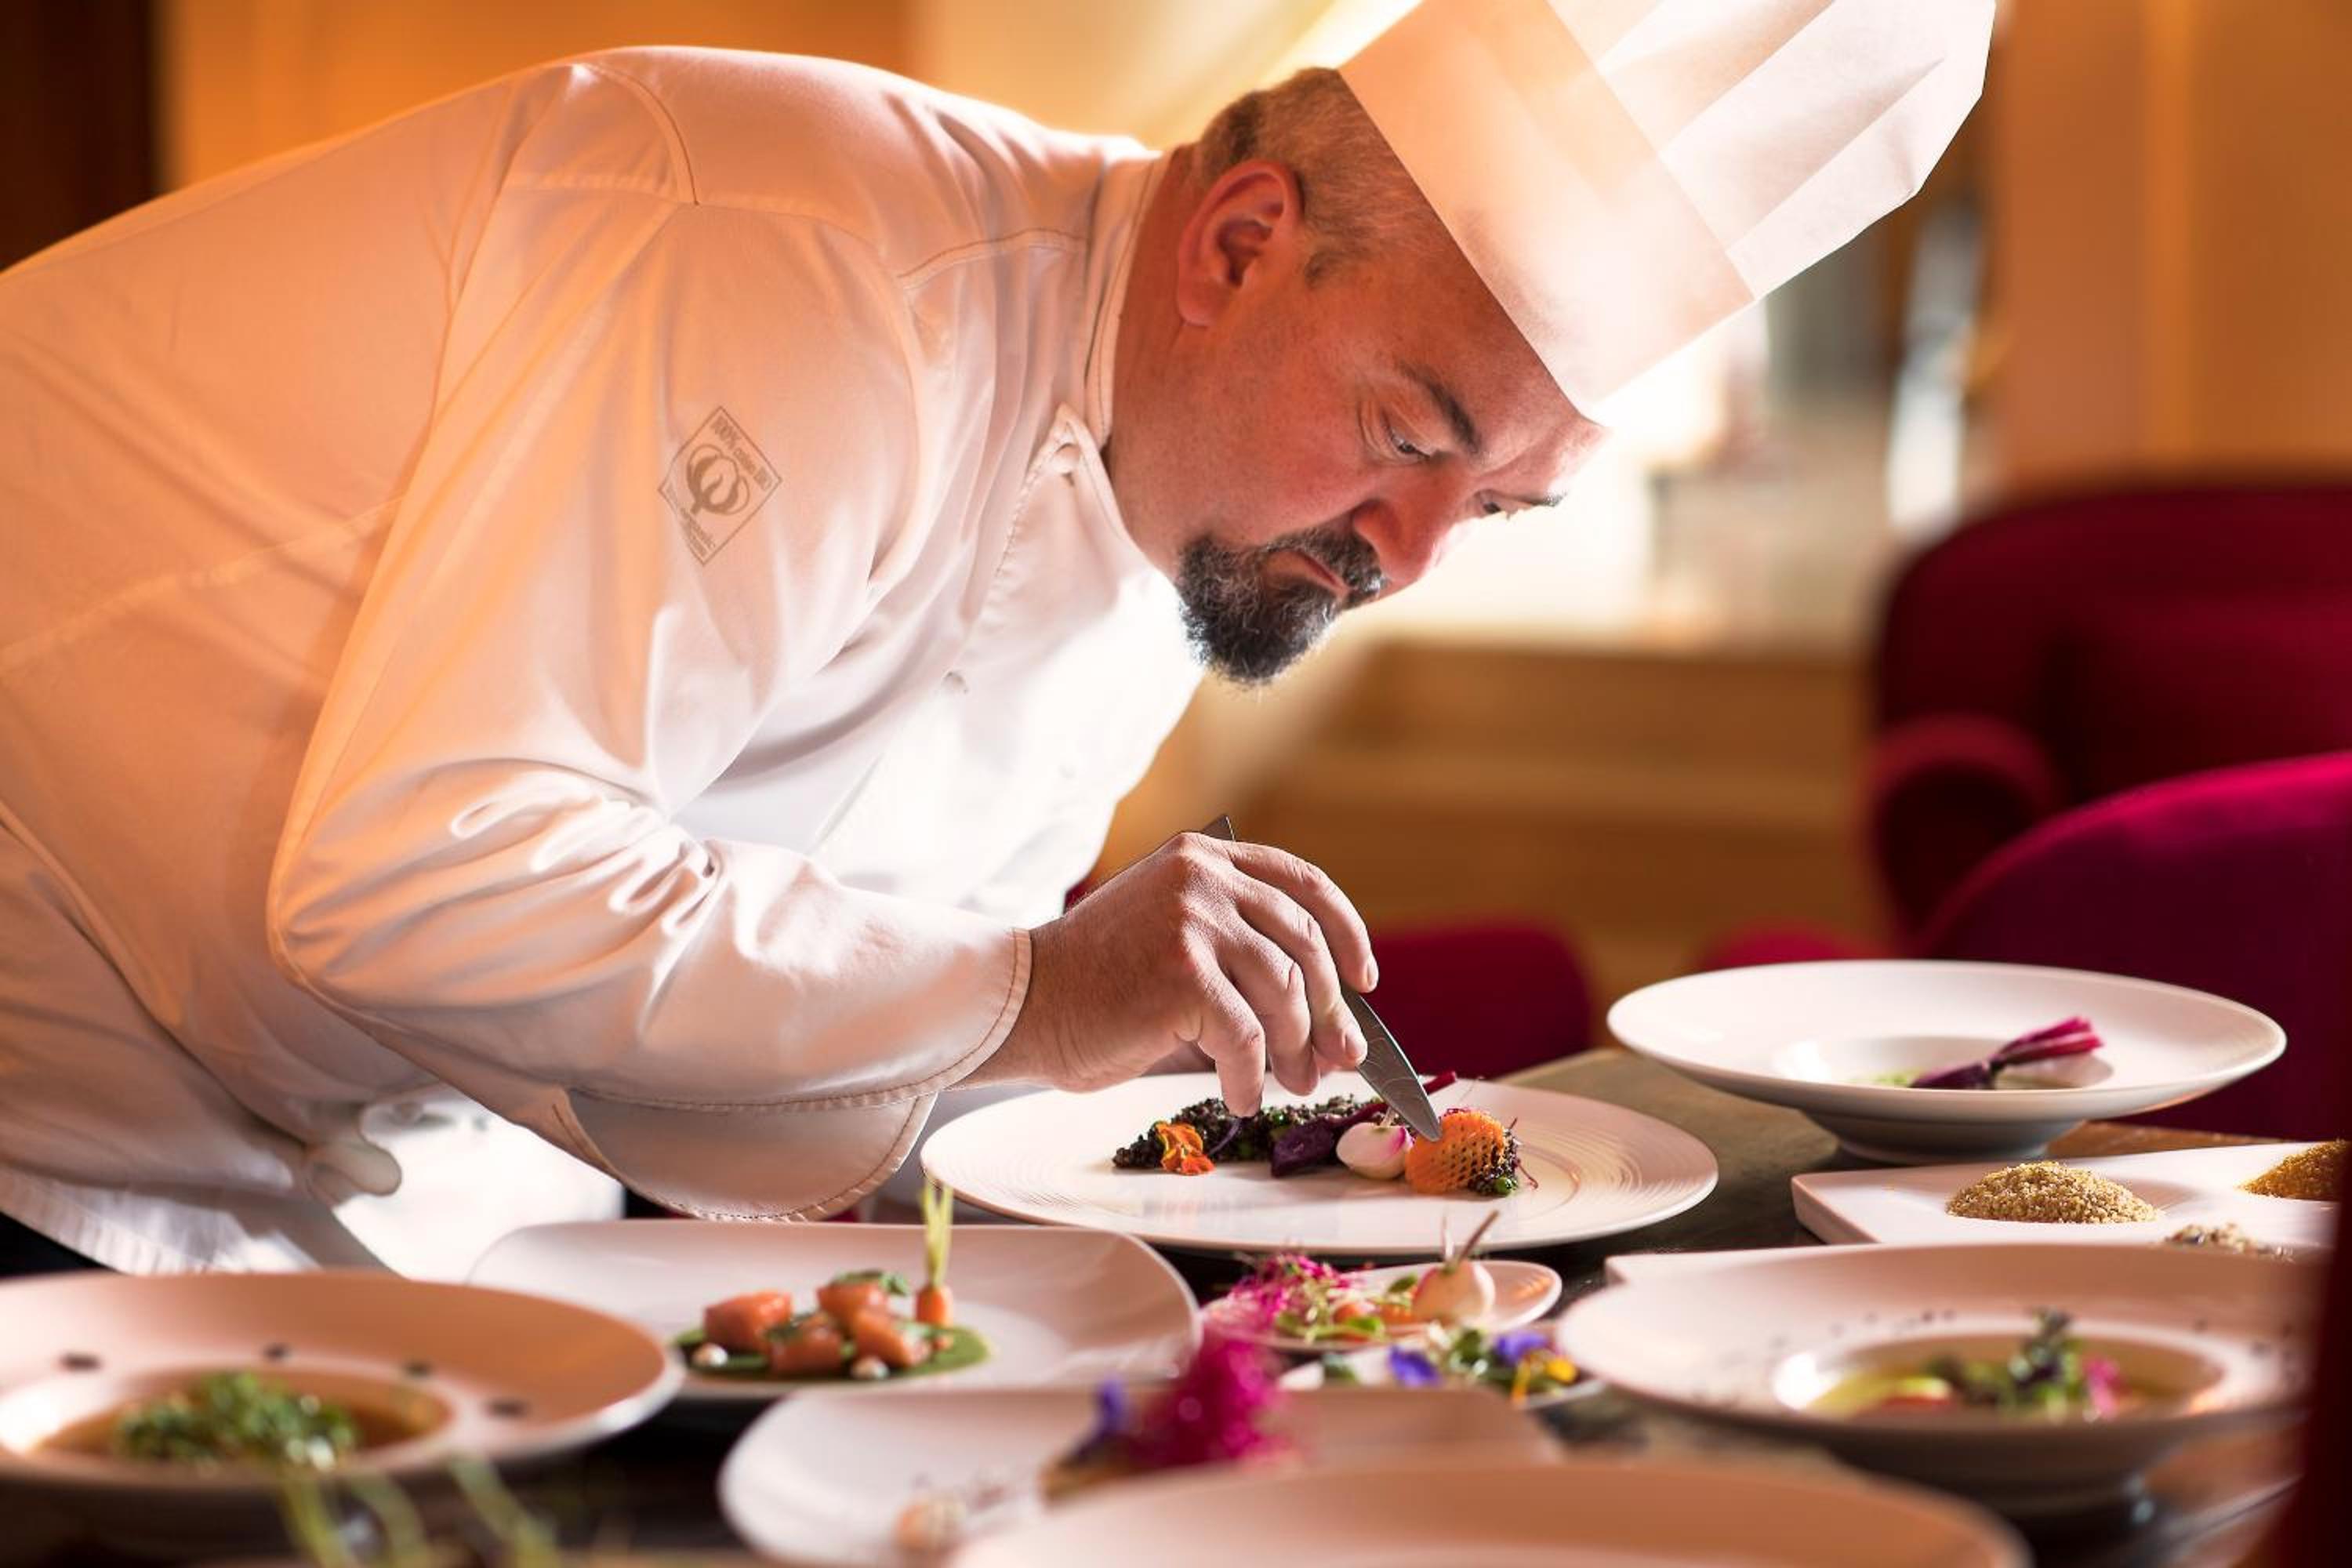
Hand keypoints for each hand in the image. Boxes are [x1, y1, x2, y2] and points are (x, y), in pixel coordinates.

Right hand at [971, 830, 1376, 1113]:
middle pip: (1304, 944)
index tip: (1364, 981)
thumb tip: (1338, 1033)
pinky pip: (1248, 1035)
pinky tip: (1241, 1096)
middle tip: (1333, 1061)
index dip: (1347, 933)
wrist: (1023, 1003)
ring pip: (1284, 992)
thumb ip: (1244, 963)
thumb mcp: (1175, 944)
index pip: (1303, 885)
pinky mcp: (1182, 972)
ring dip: (1295, 1050)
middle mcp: (1202, 877)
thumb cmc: (1097, 987)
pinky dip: (1252, 1075)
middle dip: (1329, 1011)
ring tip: (1287, 1084)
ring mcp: (1192, 919)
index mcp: (1203, 859)